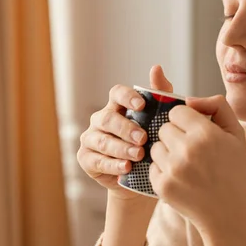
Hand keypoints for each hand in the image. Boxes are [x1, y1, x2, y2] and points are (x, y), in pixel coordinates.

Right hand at [77, 65, 173, 200]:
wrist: (138, 178)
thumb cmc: (149, 144)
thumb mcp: (157, 120)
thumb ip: (159, 95)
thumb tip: (157, 68)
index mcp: (116, 106)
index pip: (116, 93)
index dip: (127, 97)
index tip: (142, 104)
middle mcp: (100, 120)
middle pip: (108, 118)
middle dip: (126, 128)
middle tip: (143, 138)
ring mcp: (90, 139)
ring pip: (102, 140)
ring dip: (121, 148)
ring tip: (138, 155)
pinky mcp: (86, 159)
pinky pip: (97, 160)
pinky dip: (113, 164)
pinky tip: (126, 168)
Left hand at [148, 94, 245, 232]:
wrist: (228, 213)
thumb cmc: (232, 170)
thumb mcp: (236, 133)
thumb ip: (217, 106)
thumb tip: (189, 99)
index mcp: (205, 134)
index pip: (176, 111)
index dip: (185, 120)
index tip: (194, 131)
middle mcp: (187, 150)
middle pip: (164, 128)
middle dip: (175, 136)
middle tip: (191, 151)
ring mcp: (172, 169)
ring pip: (155, 146)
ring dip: (166, 152)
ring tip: (185, 165)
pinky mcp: (162, 186)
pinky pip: (152, 166)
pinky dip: (163, 171)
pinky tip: (180, 178)